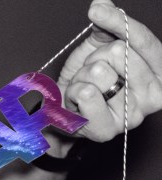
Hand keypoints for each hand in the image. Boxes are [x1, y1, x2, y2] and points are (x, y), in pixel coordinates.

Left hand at [57, 0, 161, 141]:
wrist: (65, 113)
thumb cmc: (88, 81)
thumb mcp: (99, 48)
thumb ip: (107, 27)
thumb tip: (103, 2)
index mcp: (159, 72)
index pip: (142, 40)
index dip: (119, 22)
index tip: (97, 10)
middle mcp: (153, 95)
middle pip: (119, 52)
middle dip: (96, 58)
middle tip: (92, 74)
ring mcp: (131, 115)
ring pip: (100, 71)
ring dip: (82, 77)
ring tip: (84, 89)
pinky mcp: (107, 130)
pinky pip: (85, 93)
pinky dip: (73, 92)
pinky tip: (76, 102)